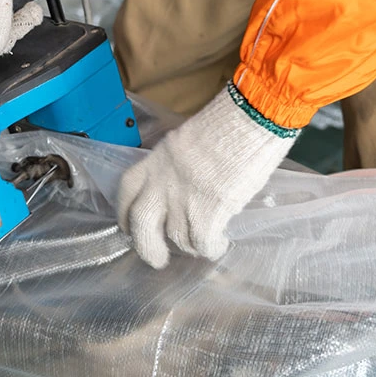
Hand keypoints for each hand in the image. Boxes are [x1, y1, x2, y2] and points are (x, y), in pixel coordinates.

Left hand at [117, 84, 298, 267]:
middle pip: (140, 223)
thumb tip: (189, 185)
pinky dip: (210, 248)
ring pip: (176, 237)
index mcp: (158, 158)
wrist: (251, 116)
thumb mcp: (192, 138)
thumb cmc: (231, 120)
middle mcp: (163, 179)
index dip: (124, 212)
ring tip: (203, 245)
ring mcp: (183, 196)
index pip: (128, 188)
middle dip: (146, 247)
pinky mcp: (208, 210)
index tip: (129, 226)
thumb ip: (182, 164)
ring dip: (190, 246)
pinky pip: (202, 242)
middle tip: (157, 259)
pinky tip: (220, 244)